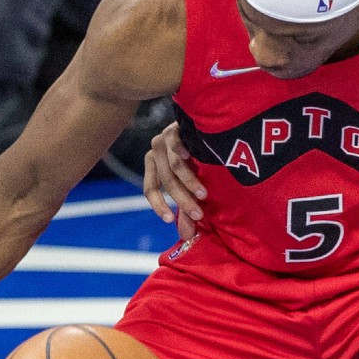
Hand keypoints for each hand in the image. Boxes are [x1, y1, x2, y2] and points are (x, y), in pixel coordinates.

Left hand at [142, 121, 204, 240]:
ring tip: (204, 196)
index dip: (158, 205)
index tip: (169, 220)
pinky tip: (190, 157)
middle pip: (166, 181)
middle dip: (182, 200)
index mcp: (154, 165)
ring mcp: (165, 138)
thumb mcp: (191, 184)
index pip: (150, 189)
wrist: (209, 123)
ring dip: (189, 184)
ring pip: (174, 167)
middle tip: (198, 215)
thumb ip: (186, 206)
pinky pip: (176, 142)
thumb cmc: (200, 158)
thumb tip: (186, 235)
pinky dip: (182, 151)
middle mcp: (156, 151)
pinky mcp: (176, 126)